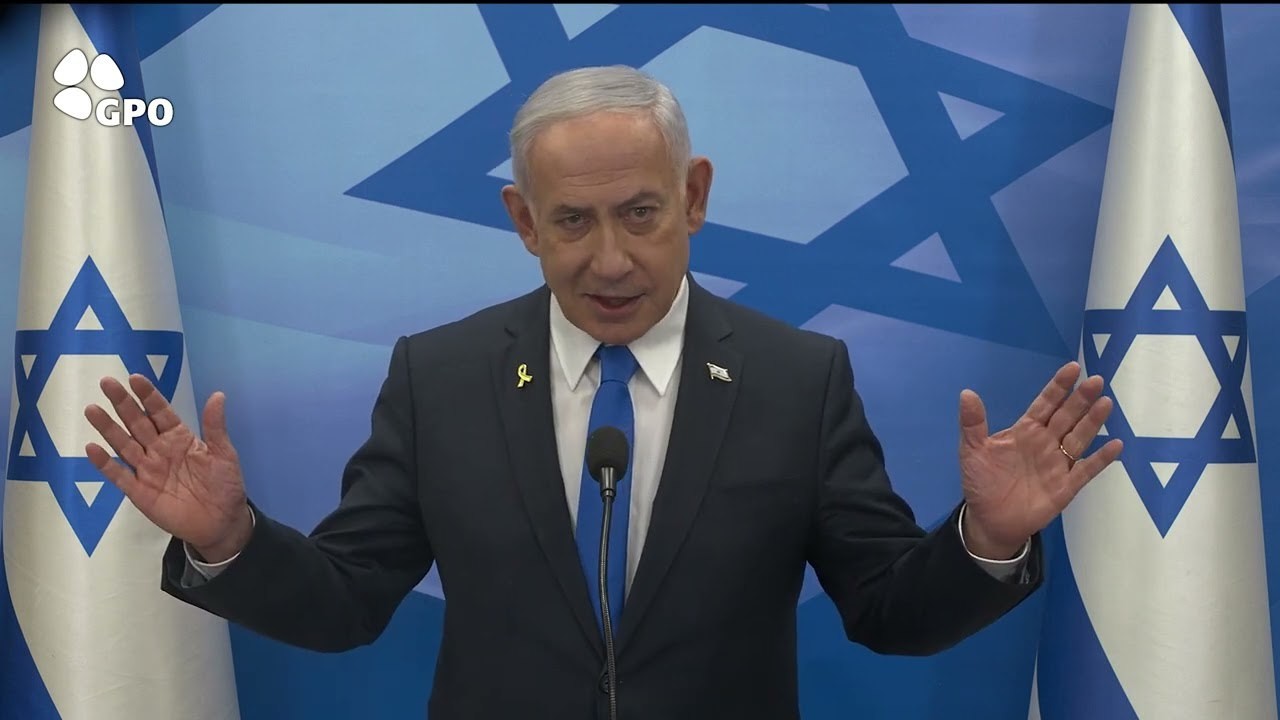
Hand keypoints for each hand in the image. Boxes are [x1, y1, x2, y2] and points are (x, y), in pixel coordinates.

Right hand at [84, 374, 252, 562]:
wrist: (221, 522)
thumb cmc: (224, 485)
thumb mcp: (224, 454)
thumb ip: (215, 427)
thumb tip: (218, 394)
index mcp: (179, 437)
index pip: (160, 412)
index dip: (148, 396)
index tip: (135, 378)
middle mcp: (159, 449)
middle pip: (138, 423)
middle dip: (123, 403)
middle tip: (107, 382)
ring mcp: (147, 470)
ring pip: (124, 444)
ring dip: (108, 428)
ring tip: (92, 409)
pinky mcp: (139, 492)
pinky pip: (119, 475)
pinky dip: (105, 463)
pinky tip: (92, 448)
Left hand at [957, 361, 1123, 558]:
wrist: (989, 520)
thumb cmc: (981, 482)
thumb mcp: (972, 451)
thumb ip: (972, 423)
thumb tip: (967, 393)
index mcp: (1025, 431)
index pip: (1045, 404)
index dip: (1058, 386)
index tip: (1073, 368)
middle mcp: (1045, 443)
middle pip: (1067, 416)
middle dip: (1080, 399)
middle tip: (1096, 381)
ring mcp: (1058, 463)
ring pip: (1079, 438)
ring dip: (1093, 422)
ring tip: (1105, 403)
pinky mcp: (1066, 486)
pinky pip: (1087, 470)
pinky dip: (1101, 459)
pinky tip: (1115, 445)